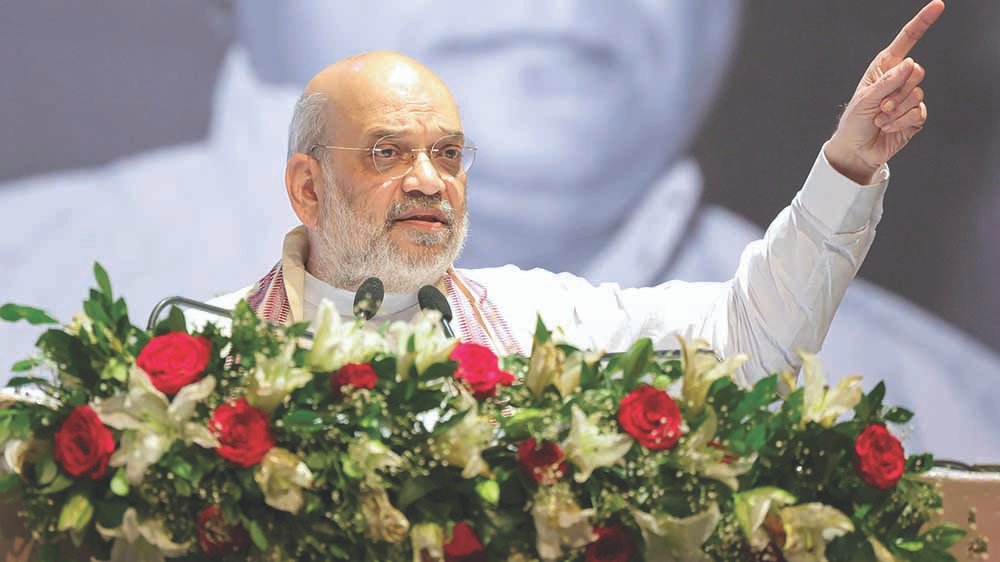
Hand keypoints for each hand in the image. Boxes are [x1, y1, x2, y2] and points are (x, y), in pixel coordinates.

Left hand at [825, 0, 944, 183]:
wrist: (857, 149)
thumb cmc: (854, 122)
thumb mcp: (865, 99)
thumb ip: (887, 82)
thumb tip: (909, 64)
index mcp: (885, 67)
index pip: (907, 41)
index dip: (922, 22)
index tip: (938, 6)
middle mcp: (900, 79)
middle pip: (916, 72)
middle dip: (896, 91)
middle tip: (880, 105)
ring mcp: (909, 97)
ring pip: (917, 94)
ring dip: (895, 110)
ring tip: (880, 118)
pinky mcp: (916, 115)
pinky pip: (918, 112)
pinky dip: (900, 122)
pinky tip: (888, 127)